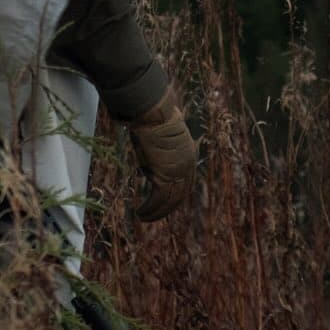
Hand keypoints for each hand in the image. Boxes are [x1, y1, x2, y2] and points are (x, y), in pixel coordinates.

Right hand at [126, 86, 196, 221]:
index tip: (166, 203)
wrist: (153, 112)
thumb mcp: (164, 132)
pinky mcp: (163, 176)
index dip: (176, 196)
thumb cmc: (154, 116)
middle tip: (154, 215)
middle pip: (179, 195)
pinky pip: (157, 200)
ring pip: (168, 201)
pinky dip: (149, 209)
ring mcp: (176, 172)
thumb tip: (153, 141)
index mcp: (189, 156)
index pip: (186, 183)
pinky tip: (140, 213)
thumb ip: (163, 144)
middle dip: (167, 208)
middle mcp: (186, 167)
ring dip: (156, 212)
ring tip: (143, 217)